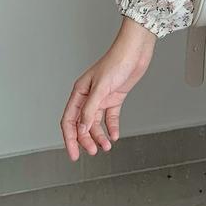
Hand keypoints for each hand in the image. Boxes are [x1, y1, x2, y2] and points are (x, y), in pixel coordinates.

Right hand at [59, 16, 155, 160]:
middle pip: (83, 124)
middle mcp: (89, 97)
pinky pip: (111, 117)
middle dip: (86, 140)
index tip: (74, 154)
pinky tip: (115, 136)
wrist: (136, 51)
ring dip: (100, 136)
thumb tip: (82, 129)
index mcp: (79, 93)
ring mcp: (102, 98)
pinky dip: (112, 127)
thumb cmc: (117, 62)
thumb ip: (90, 109)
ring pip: (97, 123)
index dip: (70, 139)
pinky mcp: (116, 97)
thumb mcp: (101, 87)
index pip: (69, 121)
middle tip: (93, 152)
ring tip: (106, 147)